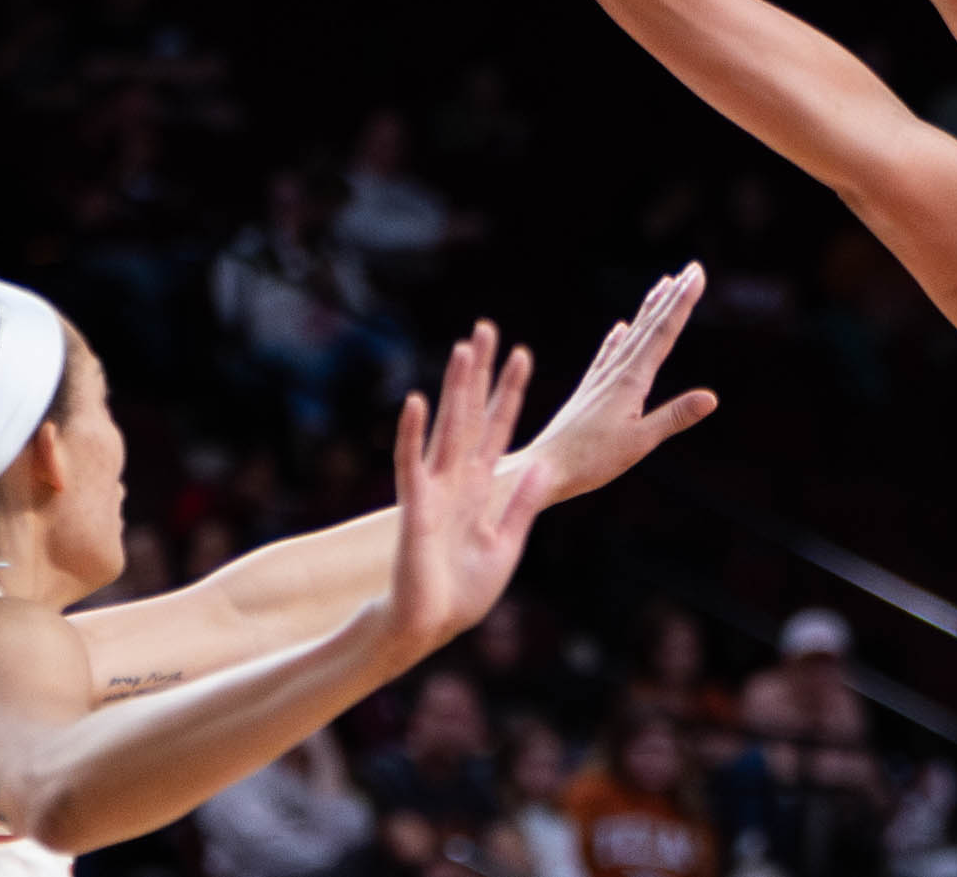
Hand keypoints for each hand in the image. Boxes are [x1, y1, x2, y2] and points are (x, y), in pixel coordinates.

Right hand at [387, 320, 550, 658]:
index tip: (522, 354)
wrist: (431, 627)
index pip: (498, 428)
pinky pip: (412, 464)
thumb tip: (544, 468)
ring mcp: (436, 489)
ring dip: (453, 389)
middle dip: (480, 373)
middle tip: (485, 329)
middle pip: (471, 414)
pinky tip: (414, 401)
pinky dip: (411, 433)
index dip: (509, 392)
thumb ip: (523, 505)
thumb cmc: (464, 590)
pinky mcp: (416, 508)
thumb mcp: (507, 544)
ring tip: (461, 350)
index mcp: (482, 487)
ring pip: (446, 427)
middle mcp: (458, 479)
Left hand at [516, 264, 714, 504]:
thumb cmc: (591, 460)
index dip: (682, 303)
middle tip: (692, 268)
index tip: (697, 275)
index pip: (663, 333)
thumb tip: (712, 397)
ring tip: (663, 285)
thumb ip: (674, 416)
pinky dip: (617, 339)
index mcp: (630, 380)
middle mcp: (615, 372)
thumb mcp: (640, 442)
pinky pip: (607, 355)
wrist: (543, 467)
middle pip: (649, 326)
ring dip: (649, 310)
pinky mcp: (589, 391)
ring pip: (630, 336)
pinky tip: (618, 329)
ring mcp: (601, 379)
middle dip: (673, 297)